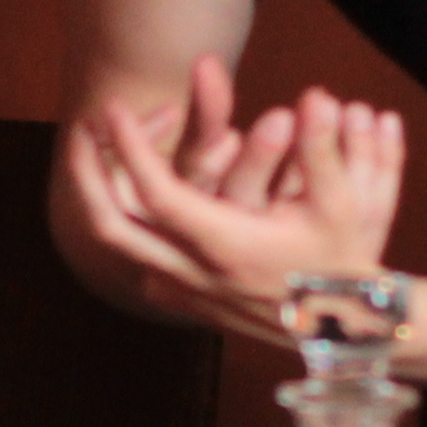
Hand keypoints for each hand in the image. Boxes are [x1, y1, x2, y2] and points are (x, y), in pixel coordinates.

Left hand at [68, 56, 405, 341]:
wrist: (345, 329)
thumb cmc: (344, 261)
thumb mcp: (346, 205)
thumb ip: (323, 149)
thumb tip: (317, 97)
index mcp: (228, 246)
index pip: (157, 195)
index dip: (131, 149)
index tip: (115, 108)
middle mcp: (196, 272)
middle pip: (113, 224)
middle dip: (88, 173)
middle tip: (81, 127)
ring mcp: (184, 291)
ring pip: (119, 242)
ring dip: (100, 193)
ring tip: (97, 149)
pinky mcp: (184, 301)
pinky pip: (138, 257)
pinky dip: (125, 219)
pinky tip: (127, 188)